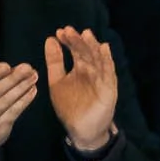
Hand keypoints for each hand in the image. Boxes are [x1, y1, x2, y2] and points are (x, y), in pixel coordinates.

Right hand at [0, 60, 38, 150]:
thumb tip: (6, 68)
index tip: (6, 66)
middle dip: (12, 78)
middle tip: (27, 67)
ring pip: (7, 100)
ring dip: (22, 86)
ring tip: (34, 75)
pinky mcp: (1, 128)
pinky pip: (14, 111)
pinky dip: (25, 99)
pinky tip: (33, 89)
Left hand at [45, 25, 117, 152]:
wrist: (81, 130)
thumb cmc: (70, 107)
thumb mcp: (56, 82)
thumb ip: (55, 62)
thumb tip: (50, 39)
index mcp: (80, 68)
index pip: (76, 50)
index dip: (69, 41)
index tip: (59, 32)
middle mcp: (92, 71)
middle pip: (87, 52)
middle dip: (79, 41)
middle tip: (69, 30)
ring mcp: (102, 78)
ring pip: (98, 59)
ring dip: (93, 46)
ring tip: (86, 34)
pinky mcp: (109, 88)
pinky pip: (109, 72)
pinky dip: (107, 60)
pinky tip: (104, 49)